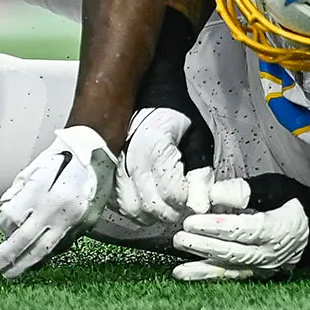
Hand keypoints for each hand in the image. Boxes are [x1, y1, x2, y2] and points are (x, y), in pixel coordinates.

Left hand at [0, 126, 116, 279]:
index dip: (3, 225)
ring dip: (25, 263)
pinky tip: (35, 260)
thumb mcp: (36, 166)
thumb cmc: (64, 154)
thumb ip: (18, 189)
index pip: (13, 218)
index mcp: (42, 188)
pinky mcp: (86, 225)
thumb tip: (2, 208)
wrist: (98, 150)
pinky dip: (47, 254)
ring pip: (45, 249)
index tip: (1, 226)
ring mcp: (74, 219)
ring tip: (10, 273)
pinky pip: (62, 245)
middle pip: (25, 239)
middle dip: (6, 256)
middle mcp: (58, 207)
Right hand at [115, 108, 210, 225]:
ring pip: (132, 210)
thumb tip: (200, 207)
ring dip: (152, 213)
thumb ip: (200, 174)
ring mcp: (115, 166)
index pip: (172, 196)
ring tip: (166, 201)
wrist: (151, 97)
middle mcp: (130, 160)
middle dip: (171, 211)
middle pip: (150, 207)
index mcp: (154, 149)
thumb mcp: (198, 139)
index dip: (188, 201)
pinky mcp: (108, 170)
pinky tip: (147, 197)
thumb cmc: (178, 117)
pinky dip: (134, 207)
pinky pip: (118, 202)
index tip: (195, 194)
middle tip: (183, 201)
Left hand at [171, 181, 308, 281]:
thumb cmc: (291, 202)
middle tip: (181, 233)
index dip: (216, 226)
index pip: (242, 230)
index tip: (194, 219)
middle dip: (204, 242)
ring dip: (201, 261)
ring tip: (178, 250)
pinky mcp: (253, 272)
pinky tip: (184, 273)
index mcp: (277, 230)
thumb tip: (214, 192)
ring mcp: (261, 265)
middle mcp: (269, 253)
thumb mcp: (274, 188)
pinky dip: (205, 274)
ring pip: (228, 265)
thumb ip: (244, 191)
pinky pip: (228, 275)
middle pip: (232, 250)